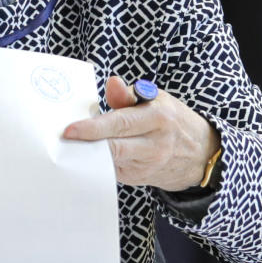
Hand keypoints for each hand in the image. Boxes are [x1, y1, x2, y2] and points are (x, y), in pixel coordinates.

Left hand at [63, 76, 219, 190]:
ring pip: (110, 163)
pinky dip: (97, 163)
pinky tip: (84, 154)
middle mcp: (154, 145)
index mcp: (158, 118)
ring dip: (88, 155)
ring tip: (67, 145)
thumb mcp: (157, 100)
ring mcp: (147, 166)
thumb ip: (129, 95)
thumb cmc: (173, 120)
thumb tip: (111, 82)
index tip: (69, 129)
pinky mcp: (139, 179)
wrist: (201, 154)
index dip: (93, 128)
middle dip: (85, 145)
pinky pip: (112, 171)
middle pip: (113, 148)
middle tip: (60, 140)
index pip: (120, 123)